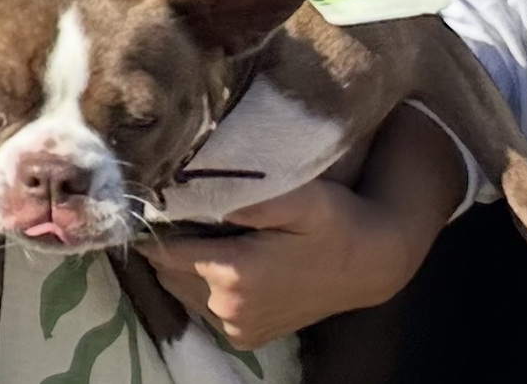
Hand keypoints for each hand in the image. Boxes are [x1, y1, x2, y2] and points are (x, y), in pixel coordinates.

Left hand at [139, 106, 462, 351]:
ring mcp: (238, 329)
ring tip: (204, 233)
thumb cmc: (335, 220)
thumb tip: (198, 189)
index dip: (156, 224)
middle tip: (183, 211)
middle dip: (169, 242)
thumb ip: (251, 195)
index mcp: (236, 276)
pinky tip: (220, 258)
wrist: (370, 264)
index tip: (157, 199)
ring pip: (180, 290)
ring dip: (183, 264)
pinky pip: (201, 307)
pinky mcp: (246, 337)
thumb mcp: (301, 196)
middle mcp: (230, 311)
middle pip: (167, 272)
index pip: (162, 251)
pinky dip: (200, 284)